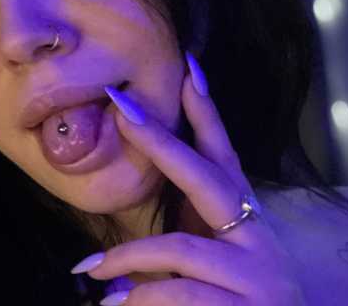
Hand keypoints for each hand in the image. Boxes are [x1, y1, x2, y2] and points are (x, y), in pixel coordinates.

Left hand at [71, 52, 305, 305]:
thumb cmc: (238, 294)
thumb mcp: (214, 254)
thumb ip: (181, 232)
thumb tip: (119, 224)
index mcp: (243, 215)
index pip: (223, 155)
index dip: (206, 112)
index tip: (188, 66)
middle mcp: (256, 235)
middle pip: (205, 177)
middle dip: (159, 140)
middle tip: (121, 109)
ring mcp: (257, 272)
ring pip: (180, 249)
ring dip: (127, 258)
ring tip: (90, 269)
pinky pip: (182, 296)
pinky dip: (141, 297)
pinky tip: (116, 302)